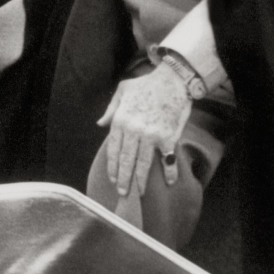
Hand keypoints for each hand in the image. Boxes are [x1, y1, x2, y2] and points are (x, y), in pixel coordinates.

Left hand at [98, 63, 193, 199]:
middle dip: (124, 179)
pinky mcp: (168, 137)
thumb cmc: (147, 84)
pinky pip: (167, 159)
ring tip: (138, 193)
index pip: (113, 150)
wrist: (172, 80)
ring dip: (140, 180)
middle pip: (126, 161)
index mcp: (121, 120)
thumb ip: (111, 109)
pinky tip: (168, 182)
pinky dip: (169, 172)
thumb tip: (101, 124)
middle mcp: (133, 130)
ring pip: (143, 163)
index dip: (112, 167)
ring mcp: (151, 135)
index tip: (113, 179)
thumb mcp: (122, 91)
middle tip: (123, 193)